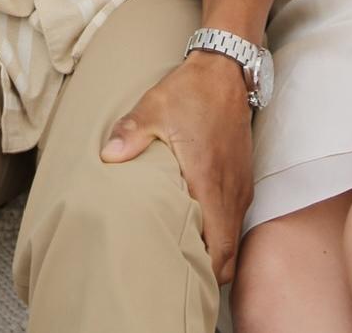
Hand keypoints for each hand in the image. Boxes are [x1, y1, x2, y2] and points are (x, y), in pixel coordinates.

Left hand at [101, 51, 252, 284]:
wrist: (224, 71)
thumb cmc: (191, 91)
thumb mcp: (155, 108)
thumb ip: (131, 134)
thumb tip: (108, 156)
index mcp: (209, 181)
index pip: (218, 248)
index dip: (204, 272)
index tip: (182, 280)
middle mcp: (231, 189)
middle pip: (229, 255)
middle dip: (209, 271)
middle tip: (180, 277)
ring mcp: (240, 184)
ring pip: (234, 237)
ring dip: (216, 252)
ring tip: (186, 258)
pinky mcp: (242, 175)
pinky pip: (236, 218)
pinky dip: (222, 232)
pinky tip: (199, 228)